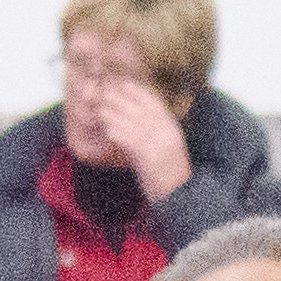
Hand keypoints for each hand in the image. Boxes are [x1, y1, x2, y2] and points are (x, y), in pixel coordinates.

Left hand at [81, 79, 192, 205]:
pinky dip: (118, 132)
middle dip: (121, 100)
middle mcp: (167, 133)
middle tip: (104, 93)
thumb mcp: (162, 148)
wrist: (181, 196)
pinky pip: (130, 139)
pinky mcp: (150, 157)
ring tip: (100, 110)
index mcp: (172, 128)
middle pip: (141, 109)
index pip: (154, 103)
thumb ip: (150, 133)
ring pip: (133, 122)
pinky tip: (107, 130)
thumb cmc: (168, 175)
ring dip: (114, 115)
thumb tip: (129, 121)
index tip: (123, 84)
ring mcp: (160, 144)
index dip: (138, 92)